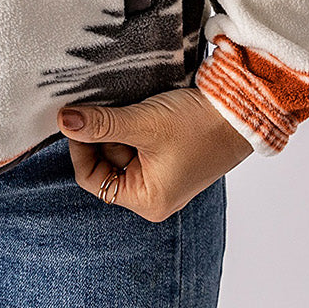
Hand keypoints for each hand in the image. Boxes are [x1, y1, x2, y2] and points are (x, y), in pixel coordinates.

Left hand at [56, 87, 254, 221]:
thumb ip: (101, 124)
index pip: (92, 179)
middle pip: (105, 163)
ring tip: (132, 107)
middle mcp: (154, 194)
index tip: (78, 118)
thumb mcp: (143, 123)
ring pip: (120, 148)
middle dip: (103, 135)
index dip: (81, 147)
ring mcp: (163, 174)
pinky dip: (134, 124)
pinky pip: (138, 141)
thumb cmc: (199, 125)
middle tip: (109, 107)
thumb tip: (63, 121)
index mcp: (147, 200)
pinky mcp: (170, 155)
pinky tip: (143, 108)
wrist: (244, 110)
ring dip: (119, 126)